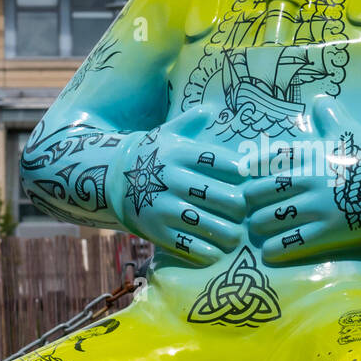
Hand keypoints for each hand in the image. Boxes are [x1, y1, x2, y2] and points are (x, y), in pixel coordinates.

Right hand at [113, 109, 247, 265]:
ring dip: (228, 233)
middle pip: (220, 196)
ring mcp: (163, 206)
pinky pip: (188, 245)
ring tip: (235, 235)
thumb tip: (210, 109)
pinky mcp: (156, 231)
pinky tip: (215, 250)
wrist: (111, 179)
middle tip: (244, 211)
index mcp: (179, 154)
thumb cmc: (153, 156)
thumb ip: (190, 122)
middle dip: (239, 207)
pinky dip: (207, 251)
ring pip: (207, 224)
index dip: (240, 171)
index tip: (249, 179)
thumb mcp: (167, 134)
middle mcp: (171, 179)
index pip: (220, 161)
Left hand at [245, 97, 360, 263]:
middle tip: (250, 207)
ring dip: (259, 226)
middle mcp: (307, 179)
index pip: (267, 158)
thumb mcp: (349, 129)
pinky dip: (275, 249)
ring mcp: (316, 206)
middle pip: (259, 192)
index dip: (251, 167)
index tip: (244, 174)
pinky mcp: (327, 231)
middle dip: (250, 202)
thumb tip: (320, 99)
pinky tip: (269, 252)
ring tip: (258, 229)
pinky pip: (291, 242)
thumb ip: (330, 115)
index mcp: (309, 153)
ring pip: (269, 219)